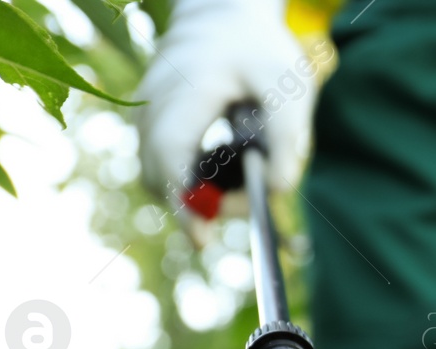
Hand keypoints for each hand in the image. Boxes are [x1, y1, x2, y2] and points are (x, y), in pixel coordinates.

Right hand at [136, 0, 316, 206]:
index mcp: (186, 90)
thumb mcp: (289, 87)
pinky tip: (226, 162)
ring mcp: (146, 110)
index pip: (170, 157)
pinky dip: (190, 176)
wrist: (225, 12)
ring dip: (194, 191)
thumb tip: (276, 191)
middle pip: (158, 175)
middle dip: (198, 204)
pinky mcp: (151, 119)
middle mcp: (154, 102)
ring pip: (157, 172)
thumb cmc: (259, 49)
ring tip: (241, 173)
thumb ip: (288, 139)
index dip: (183, 202)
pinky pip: (162, 162)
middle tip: (245, 202)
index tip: (202, 239)